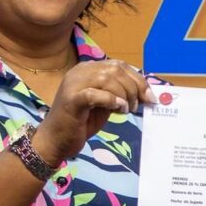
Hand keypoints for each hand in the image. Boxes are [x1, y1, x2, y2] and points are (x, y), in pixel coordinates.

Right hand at [34, 61, 156, 163]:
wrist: (55, 140)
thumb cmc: (81, 122)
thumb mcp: (105, 104)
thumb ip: (119, 94)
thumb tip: (145, 93)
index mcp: (88, 69)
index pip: (119, 65)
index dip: (138, 79)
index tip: (150, 96)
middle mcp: (80, 71)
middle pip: (116, 70)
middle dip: (134, 87)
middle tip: (137, 106)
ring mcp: (74, 84)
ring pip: (107, 79)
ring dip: (124, 94)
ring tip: (126, 109)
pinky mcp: (71, 99)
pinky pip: (96, 94)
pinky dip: (111, 100)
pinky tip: (118, 109)